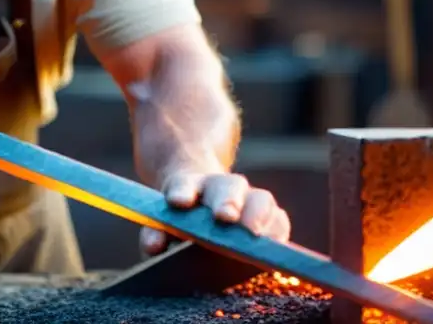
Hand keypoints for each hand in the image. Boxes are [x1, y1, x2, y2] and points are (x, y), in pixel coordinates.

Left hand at [139, 171, 291, 255]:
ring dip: (257, 216)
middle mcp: (220, 187)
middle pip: (227, 187)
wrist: (202, 201)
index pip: (183, 185)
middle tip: (225, 216)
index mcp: (187, 187)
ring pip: (259, 199)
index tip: (179, 201)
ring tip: (253, 233)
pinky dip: (277, 231)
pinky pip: (279, 219)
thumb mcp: (160, 224)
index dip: (182, 191)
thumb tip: (154, 247)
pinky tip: (274, 244)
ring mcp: (248, 198)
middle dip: (227, 201)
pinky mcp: (270, 216)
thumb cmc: (180, 221)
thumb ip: (154, 234)